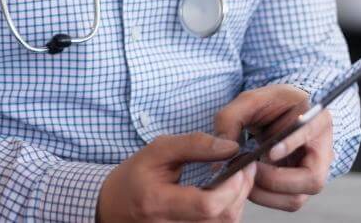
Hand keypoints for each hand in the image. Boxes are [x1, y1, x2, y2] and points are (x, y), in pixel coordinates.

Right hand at [96, 133, 256, 221]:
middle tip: (246, 166)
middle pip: (224, 217)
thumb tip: (229, 146)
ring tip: (237, 177)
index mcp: (157, 202)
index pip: (207, 204)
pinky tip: (226, 194)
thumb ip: (192, 145)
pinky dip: (229, 210)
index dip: (231, 185)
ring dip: (238, 200)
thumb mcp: (155, 152)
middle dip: (242, 189)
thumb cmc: (133, 178)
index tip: (240, 163)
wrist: (115, 208)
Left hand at [213, 84, 333, 211]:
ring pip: (297, 197)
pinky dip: (263, 196)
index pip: (311, 134)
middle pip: (311, 179)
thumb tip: (225, 150)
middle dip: (274, 179)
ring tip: (242, 175)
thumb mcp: (248, 101)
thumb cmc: (266, 104)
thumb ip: (231, 118)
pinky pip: (285, 201)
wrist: (278, 114)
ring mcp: (313, 173)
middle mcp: (323, 151)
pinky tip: (246, 180)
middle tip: (247, 168)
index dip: (292, 145)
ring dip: (265, 193)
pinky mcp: (300, 187)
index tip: (269, 152)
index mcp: (316, 119)